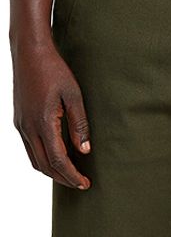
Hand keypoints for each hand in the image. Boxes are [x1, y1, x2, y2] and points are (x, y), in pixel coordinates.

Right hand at [12, 39, 90, 188]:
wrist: (29, 52)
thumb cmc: (54, 70)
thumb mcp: (73, 95)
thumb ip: (79, 125)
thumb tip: (85, 150)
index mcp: (43, 123)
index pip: (58, 160)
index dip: (72, 175)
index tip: (85, 183)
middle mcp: (28, 128)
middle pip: (45, 166)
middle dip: (63, 179)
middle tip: (80, 184)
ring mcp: (21, 125)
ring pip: (35, 160)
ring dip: (52, 172)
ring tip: (70, 175)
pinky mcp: (19, 121)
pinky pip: (30, 149)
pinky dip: (43, 160)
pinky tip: (56, 159)